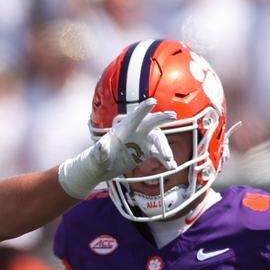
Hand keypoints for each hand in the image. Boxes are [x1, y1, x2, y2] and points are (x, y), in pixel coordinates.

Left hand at [58, 98, 177, 198]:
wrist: (103, 167)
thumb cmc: (98, 158)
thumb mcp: (97, 156)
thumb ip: (100, 151)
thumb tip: (101, 145)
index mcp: (123, 128)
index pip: (134, 117)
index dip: (142, 109)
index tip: (152, 102)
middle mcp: (136, 131)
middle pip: (151, 123)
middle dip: (161, 118)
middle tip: (172, 116)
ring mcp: (143, 140)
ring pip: (158, 140)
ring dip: (165, 149)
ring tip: (169, 159)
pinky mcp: (147, 150)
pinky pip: (159, 153)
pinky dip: (165, 160)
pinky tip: (172, 167)